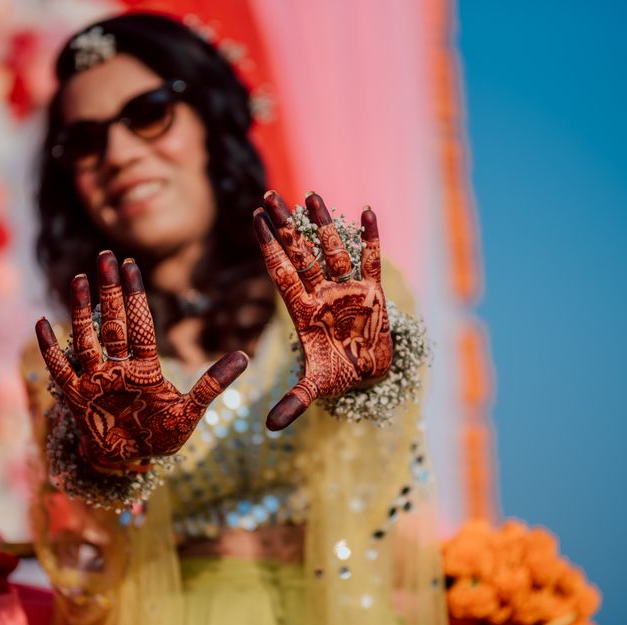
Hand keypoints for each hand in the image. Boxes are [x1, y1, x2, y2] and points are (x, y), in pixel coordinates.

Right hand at [35, 251, 248, 465]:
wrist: (131, 462)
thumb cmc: (161, 435)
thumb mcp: (189, 411)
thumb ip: (212, 384)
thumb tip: (245, 356)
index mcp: (146, 367)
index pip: (140, 324)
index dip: (135, 295)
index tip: (130, 264)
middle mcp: (119, 367)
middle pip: (113, 322)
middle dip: (110, 290)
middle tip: (105, 255)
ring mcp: (96, 381)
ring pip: (87, 339)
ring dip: (82, 310)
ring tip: (78, 279)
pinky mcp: (77, 399)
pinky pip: (61, 369)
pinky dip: (51, 348)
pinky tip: (42, 323)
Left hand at [254, 190, 391, 429]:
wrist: (369, 374)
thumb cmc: (338, 376)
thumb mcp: (315, 388)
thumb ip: (295, 402)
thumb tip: (271, 427)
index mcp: (302, 311)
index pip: (281, 272)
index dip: (268, 247)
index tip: (253, 219)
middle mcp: (321, 294)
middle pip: (300, 253)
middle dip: (286, 226)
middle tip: (269, 197)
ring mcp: (346, 290)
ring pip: (332, 250)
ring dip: (322, 224)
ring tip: (310, 195)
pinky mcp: (373, 292)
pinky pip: (370, 260)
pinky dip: (370, 238)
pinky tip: (365, 213)